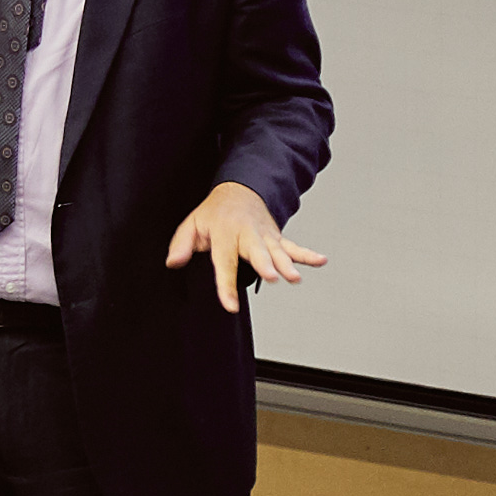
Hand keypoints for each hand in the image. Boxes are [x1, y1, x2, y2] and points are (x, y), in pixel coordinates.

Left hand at [165, 182, 324, 314]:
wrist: (239, 189)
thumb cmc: (214, 213)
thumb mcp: (192, 224)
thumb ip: (181, 244)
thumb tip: (174, 263)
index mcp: (224, 233)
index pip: (224, 262)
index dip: (226, 285)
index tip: (230, 306)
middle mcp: (246, 234)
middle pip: (256, 252)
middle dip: (265, 264)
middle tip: (272, 277)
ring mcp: (264, 236)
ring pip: (277, 251)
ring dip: (287, 263)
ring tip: (294, 277)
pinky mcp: (276, 238)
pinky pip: (293, 247)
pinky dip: (307, 255)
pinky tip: (321, 261)